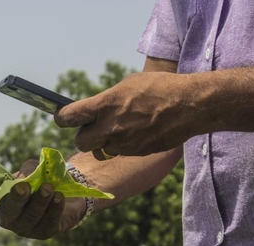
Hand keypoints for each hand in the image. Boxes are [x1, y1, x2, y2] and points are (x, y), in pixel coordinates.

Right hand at [0, 160, 85, 239]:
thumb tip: (24, 178)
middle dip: (17, 198)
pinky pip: (49, 221)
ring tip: (48, 187)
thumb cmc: (40, 180)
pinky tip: (59, 197)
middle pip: (10, 211)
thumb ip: (27, 170)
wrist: (65, 193)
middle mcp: (10, 219)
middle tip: (25, 186)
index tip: (11, 185)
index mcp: (1, 202)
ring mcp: (26, 229)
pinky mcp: (44, 232)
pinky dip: (54, 208)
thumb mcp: (32, 170)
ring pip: (31, 216)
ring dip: (40, 200)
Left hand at [54, 71, 195, 156]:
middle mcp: (111, 127)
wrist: (190, 106)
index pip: (68, 117)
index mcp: (106, 105)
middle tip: (93, 128)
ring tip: (120, 129)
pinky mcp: (136, 152)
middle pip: (80, 142)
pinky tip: (137, 133)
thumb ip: (106, 100)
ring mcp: (124, 143)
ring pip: (101, 151)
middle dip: (84, 136)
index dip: (63, 118)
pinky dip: (123, 146)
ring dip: (105, 143)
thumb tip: (93, 110)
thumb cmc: (160, 88)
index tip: (65, 118)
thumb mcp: (128, 85)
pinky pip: (120, 153)